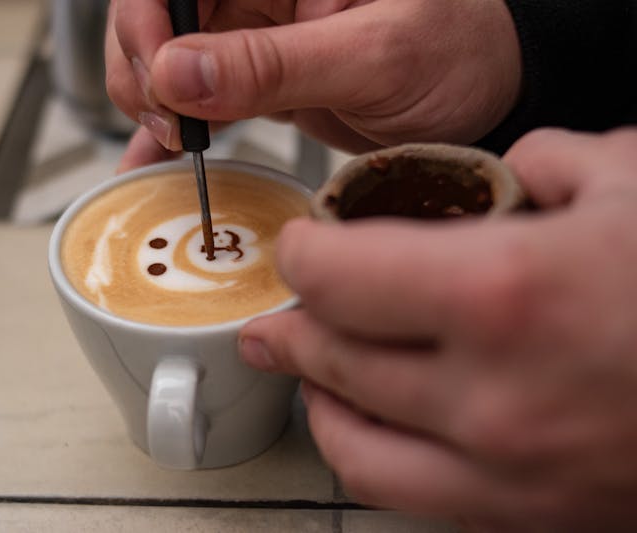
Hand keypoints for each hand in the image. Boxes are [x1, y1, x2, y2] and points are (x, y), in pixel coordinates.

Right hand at [105, 0, 521, 170]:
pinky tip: (156, 160)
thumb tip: (177, 73)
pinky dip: (173, 131)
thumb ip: (274, 64)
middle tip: (171, 121)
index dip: (148, 15)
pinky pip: (197, 97)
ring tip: (171, 146)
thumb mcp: (374, 57)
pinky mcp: (259, 77)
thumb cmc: (458, 53)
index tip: (160, 75)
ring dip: (150, 103)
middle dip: (142, 67)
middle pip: (157, 13)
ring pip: (165, 57)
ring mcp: (254, 33)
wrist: (486, 94)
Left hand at [239, 128, 636, 531]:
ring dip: (320, 404)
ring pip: (358, 451)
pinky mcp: (542, 517)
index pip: (339, 276)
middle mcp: (494, 399)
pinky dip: (376, 458)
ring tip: (307, 375)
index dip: (306, 253)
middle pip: (334, 360)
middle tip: (276, 317)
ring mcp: (515, 475)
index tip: (304, 244)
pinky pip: (419, 499)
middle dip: (295, 329)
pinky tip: (377, 428)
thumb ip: (547, 167)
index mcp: (506, 294)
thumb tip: (507, 180)